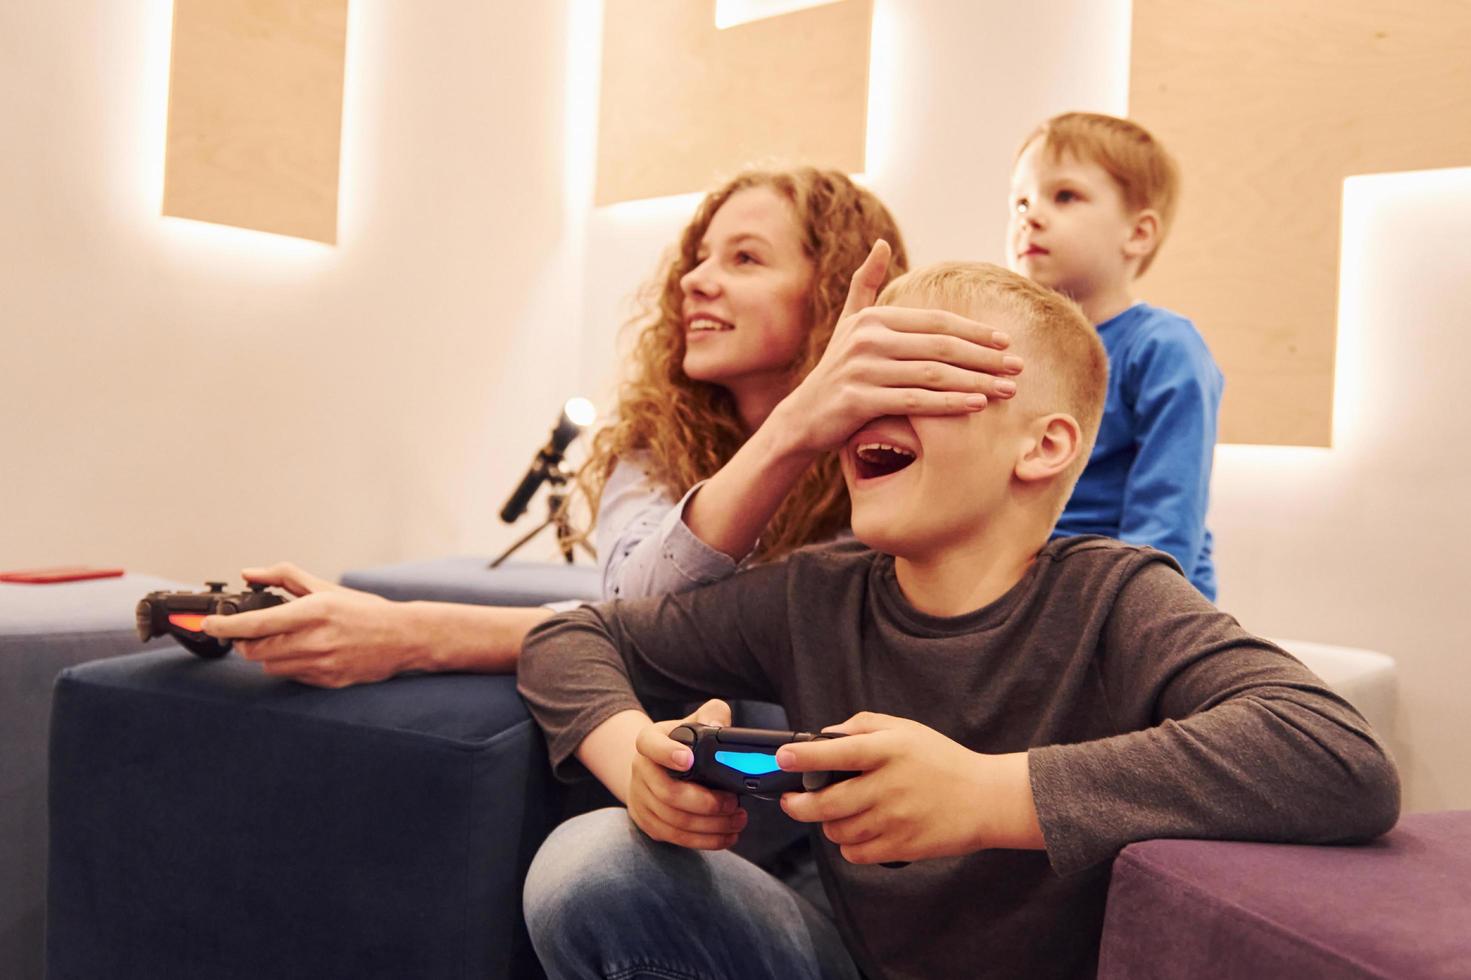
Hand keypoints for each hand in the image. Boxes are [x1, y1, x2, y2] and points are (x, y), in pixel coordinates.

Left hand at [201, 562, 413, 687]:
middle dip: (244, 641)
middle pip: (255, 650)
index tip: (209, 624)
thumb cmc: (364, 610)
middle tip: (247, 631)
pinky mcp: (326, 681)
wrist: (402, 638)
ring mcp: (321, 664)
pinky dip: (287, 664)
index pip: (257, 623)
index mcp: (314, 612)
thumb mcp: (325, 587)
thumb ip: (284, 577)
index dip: (226, 626)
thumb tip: (250, 574)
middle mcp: (316, 640)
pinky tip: (304, 652)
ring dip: (266, 654)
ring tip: (283, 640)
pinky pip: (290, 676)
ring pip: (269, 666)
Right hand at [628, 699, 747, 849]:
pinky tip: (726, 836)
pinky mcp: (647, 822)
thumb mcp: (696, 721)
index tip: (690, 760)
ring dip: (711, 826)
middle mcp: (639, 769)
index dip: (668, 754)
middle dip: (707, 803)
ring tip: (738, 820)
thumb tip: (720, 725)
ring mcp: (640, 798)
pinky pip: (675, 837)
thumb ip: (713, 714)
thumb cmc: (682, 742)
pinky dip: (704, 840)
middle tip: (734, 802)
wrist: (654, 767)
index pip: (651, 745)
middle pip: (669, 793)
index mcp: (649, 741)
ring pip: (674, 821)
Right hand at [771, 240, 1023, 455]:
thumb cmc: (836, 370)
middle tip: (1018, 368)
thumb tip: (882, 243)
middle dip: (985, 358)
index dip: (975, 331)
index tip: (1007, 342)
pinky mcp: (858, 400)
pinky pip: (914, 402)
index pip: (937, 322)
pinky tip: (976, 406)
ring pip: (932, 374)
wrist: (802, 417)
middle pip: (940, 346)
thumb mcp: (849, 323)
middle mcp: (867, 339)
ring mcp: (862, 369)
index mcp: (873, 318)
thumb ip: (866, 284)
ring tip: (1007, 390)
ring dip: (976, 382)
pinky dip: (949, 404)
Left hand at [776, 712, 1041, 864]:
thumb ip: (862, 727)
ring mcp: (895, 820)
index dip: (805, 756)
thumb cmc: (941, 760)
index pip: (837, 753)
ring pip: (837, 831)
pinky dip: (848, 844)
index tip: (782, 757)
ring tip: (835, 812)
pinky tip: (857, 831)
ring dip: (827, 824)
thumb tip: (824, 736)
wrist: (986, 799)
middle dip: (798, 804)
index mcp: (889, 751)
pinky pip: (855, 853)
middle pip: (827, 803)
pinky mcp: (902, 846)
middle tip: (791, 800)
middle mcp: (889, 786)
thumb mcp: (905, 730)